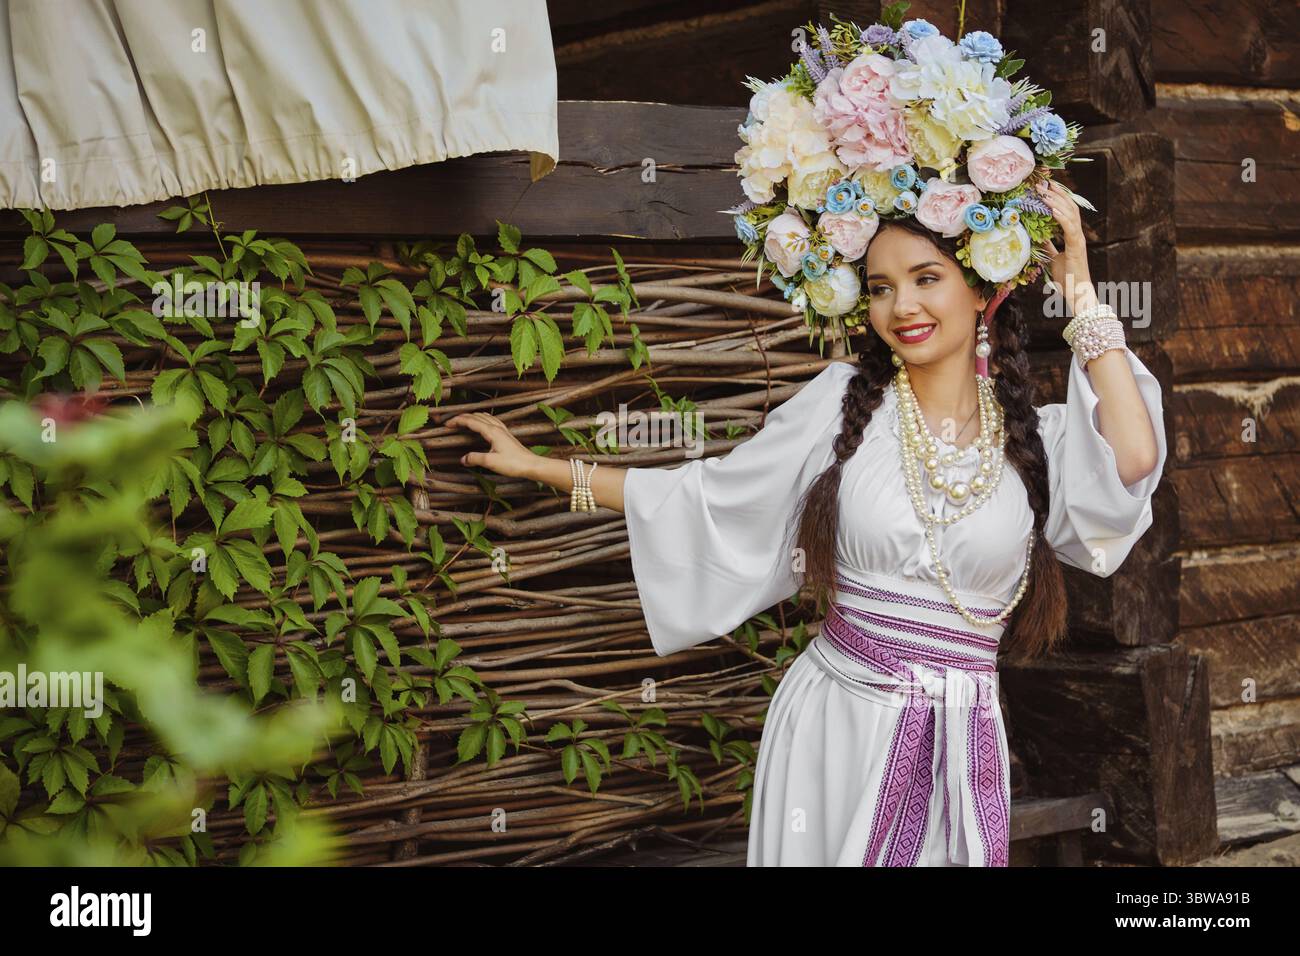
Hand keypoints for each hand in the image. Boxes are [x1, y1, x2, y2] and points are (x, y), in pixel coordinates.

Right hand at [445, 412, 538, 478]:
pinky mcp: (506, 435)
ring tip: (463, 420)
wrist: (531, 465)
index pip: (470, 421)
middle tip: (450, 423)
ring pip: (485, 417)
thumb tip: (462, 459)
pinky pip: (492, 421)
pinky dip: (483, 419)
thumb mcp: (490, 462)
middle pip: (476, 416)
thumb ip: (474, 459)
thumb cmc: (513, 464)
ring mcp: (503, 430)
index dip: (457, 421)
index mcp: (491, 431)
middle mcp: (497, 427)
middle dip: (462, 418)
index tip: (446, 424)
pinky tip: (483, 423)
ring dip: (472, 416)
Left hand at [1036, 180, 1091, 295]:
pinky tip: (1051, 208)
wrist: (1077, 294)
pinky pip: (1069, 228)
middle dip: (1056, 194)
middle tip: (1042, 183)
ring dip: (1056, 201)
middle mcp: (1077, 234)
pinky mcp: (1077, 248)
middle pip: (1069, 207)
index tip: (1046, 187)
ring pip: (1070, 214)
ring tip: (1044, 191)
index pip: (1066, 211)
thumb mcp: (1052, 258)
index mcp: (1072, 236)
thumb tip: (1038, 236)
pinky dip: (1061, 217)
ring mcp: (1078, 240)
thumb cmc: (1066, 278)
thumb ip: (1048, 245)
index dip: (1058, 198)